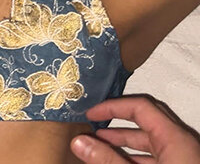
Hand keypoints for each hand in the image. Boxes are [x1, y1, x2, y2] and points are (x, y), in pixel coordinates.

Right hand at [71, 96, 199, 162]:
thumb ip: (108, 160)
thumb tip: (79, 142)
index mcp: (175, 138)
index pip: (140, 107)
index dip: (113, 107)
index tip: (91, 115)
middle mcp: (183, 143)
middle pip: (147, 120)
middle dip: (118, 121)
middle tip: (94, 125)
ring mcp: (185, 158)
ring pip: (152, 140)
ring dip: (125, 141)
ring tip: (99, 145)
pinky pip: (158, 157)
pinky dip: (136, 157)